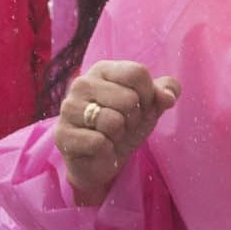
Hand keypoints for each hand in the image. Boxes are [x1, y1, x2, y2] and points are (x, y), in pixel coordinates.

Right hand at [55, 59, 176, 206]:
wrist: (102, 159)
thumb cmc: (125, 125)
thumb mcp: (150, 105)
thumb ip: (165, 92)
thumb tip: (168, 96)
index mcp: (103, 70)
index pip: (137, 73)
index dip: (149, 95)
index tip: (141, 105)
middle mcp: (82, 83)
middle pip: (129, 99)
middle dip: (133, 119)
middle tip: (122, 125)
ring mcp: (68, 108)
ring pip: (113, 121)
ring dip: (119, 135)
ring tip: (110, 135)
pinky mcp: (62, 134)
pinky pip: (99, 142)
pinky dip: (106, 150)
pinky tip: (98, 147)